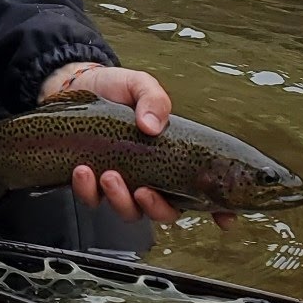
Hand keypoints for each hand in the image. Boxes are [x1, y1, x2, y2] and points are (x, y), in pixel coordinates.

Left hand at [39, 63, 234, 231]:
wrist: (77, 84)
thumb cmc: (116, 87)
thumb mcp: (139, 85)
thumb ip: (153, 99)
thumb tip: (150, 125)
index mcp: (171, 156)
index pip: (201, 190)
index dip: (218, 210)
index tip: (225, 219)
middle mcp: (150, 176)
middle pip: (165, 211)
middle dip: (156, 208)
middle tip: (142, 190)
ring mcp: (122, 182)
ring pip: (130, 211)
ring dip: (120, 200)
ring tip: (108, 175)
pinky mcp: (93, 183)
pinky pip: (93, 200)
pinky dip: (88, 191)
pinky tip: (83, 171)